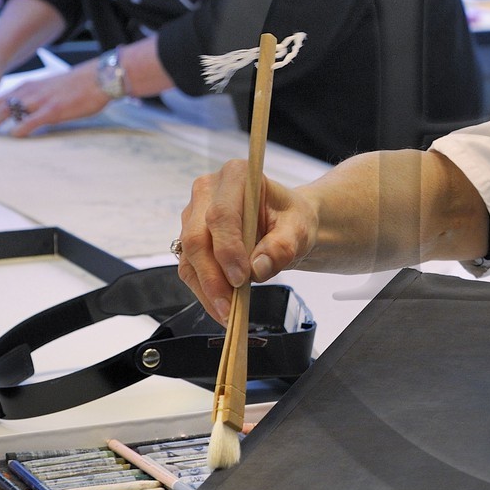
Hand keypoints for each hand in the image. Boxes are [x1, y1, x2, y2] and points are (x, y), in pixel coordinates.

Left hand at [0, 67, 111, 136]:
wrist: (97, 78)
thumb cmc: (76, 87)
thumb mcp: (48, 89)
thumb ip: (34, 100)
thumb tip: (24, 116)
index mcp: (26, 87)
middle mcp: (28, 92)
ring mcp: (39, 100)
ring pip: (7, 110)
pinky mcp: (53, 109)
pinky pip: (31, 120)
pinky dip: (19, 129)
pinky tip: (12, 137)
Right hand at [177, 159, 317, 323]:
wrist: (286, 224)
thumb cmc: (292, 219)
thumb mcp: (299, 228)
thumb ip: (282, 246)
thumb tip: (258, 268)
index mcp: (235, 176)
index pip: (221, 214)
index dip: (227, 249)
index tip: (242, 278)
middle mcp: (208, 191)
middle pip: (197, 236)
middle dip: (212, 276)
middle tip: (230, 305)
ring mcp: (194, 214)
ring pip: (189, 256)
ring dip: (206, 289)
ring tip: (227, 314)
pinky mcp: (190, 238)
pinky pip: (190, 268)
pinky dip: (204, 292)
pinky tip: (221, 308)